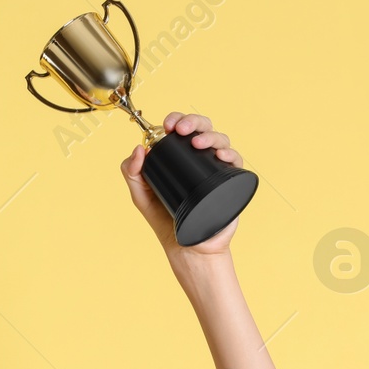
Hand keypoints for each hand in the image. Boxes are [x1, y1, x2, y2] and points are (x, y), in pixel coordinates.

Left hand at [120, 112, 245, 256]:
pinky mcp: (230, 182)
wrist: (188, 248)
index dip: (178, 119)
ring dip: (210, 135)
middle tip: (181, 131)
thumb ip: (132, 174)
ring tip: (197, 143)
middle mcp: (200, 159)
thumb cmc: (166, 222)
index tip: (168, 125)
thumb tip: (138, 149)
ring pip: (220, 140)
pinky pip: (236, 161)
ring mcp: (216, 169)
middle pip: (203, 128)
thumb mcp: (141, 197)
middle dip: (193, 122)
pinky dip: (230, 153)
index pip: (182, 129)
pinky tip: (220, 155)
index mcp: (180, 157)